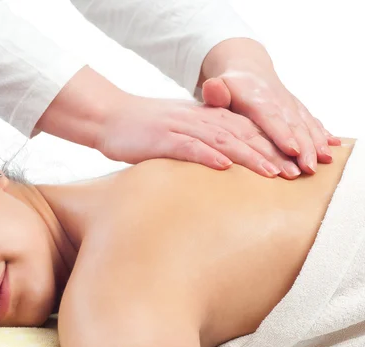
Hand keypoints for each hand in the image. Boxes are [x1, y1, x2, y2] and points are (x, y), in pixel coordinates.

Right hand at [96, 95, 287, 177]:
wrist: (108, 117)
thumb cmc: (142, 129)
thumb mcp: (177, 132)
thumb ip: (200, 142)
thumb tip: (222, 164)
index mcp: (204, 118)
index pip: (246, 130)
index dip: (271, 146)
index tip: (291, 164)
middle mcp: (198, 120)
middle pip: (242, 134)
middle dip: (271, 153)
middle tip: (293, 173)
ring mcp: (181, 128)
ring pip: (222, 140)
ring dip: (249, 156)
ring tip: (271, 173)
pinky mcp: (162, 139)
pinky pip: (189, 146)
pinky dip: (208, 156)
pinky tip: (225, 167)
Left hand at [202, 68, 340, 177]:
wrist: (248, 70)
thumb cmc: (228, 87)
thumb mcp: (218, 87)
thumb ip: (215, 92)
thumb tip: (212, 88)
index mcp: (256, 98)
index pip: (270, 118)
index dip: (282, 134)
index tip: (292, 150)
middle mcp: (278, 101)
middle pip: (292, 125)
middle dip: (304, 147)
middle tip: (309, 168)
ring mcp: (290, 105)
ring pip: (305, 124)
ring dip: (316, 143)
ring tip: (325, 161)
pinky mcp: (297, 109)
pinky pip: (312, 121)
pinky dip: (323, 134)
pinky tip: (332, 147)